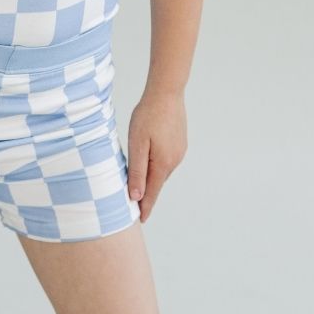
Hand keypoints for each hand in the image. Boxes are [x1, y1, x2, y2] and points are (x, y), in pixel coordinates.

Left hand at [126, 89, 186, 222]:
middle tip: (134, 208)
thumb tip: (136, 196)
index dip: (145, 207)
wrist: (167, 93)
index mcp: (163, 163)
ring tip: (138, 186)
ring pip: (161, 171)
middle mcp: (174, 161)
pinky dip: (156, 167)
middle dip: (146, 195)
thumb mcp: (137, 144)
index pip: (152, 192)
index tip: (140, 221)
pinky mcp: (179, 143)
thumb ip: (137, 171)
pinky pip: (165, 161)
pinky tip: (149, 163)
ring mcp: (179, 152)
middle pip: (156, 183)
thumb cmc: (148, 116)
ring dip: (150, 179)